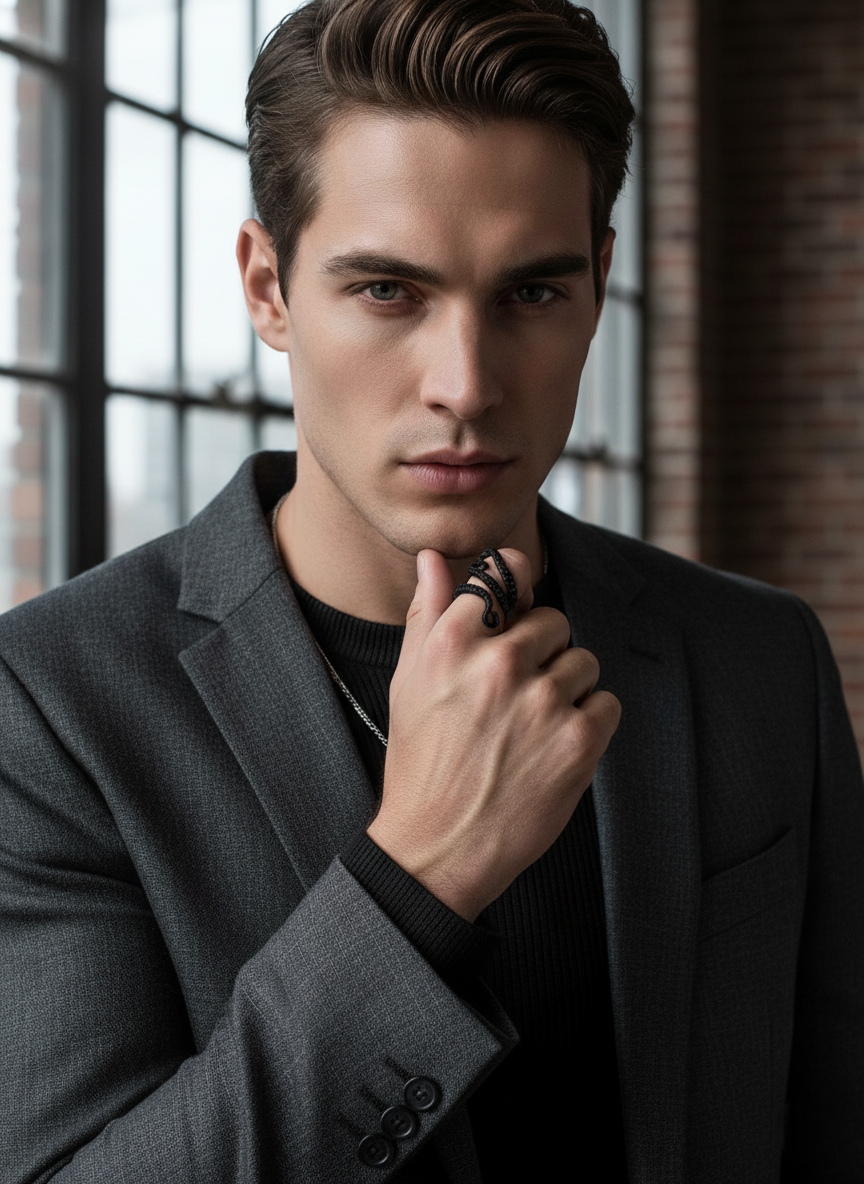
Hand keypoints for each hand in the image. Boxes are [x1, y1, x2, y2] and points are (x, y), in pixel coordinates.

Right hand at [367, 547, 620, 920]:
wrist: (438, 847)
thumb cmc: (421, 762)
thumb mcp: (409, 681)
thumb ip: (428, 613)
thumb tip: (431, 559)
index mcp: (452, 642)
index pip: (506, 573)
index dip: (517, 590)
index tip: (518, 612)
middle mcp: (499, 665)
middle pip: (553, 620)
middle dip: (541, 652)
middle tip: (516, 694)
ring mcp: (542, 702)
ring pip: (583, 661)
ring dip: (568, 688)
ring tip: (533, 725)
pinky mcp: (578, 741)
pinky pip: (607, 703)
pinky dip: (589, 723)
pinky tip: (554, 746)